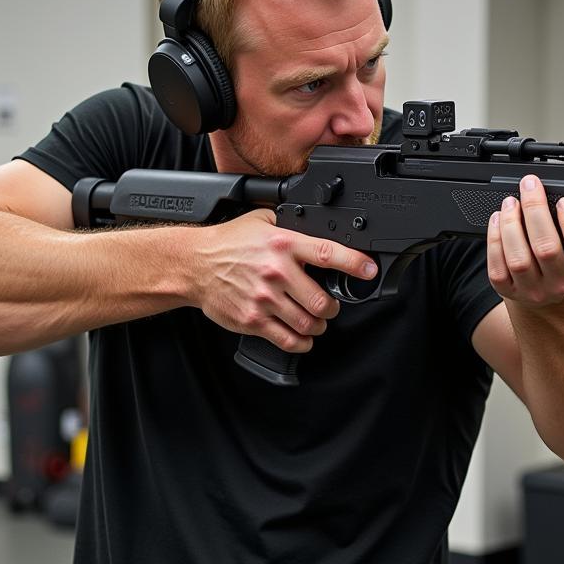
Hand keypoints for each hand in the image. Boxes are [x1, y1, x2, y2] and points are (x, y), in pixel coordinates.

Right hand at [191, 209, 377, 351]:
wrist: (194, 264)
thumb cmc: (229, 243)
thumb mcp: (262, 222)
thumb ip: (292, 226)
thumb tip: (322, 228)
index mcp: (283, 244)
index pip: (328, 254)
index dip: (355, 264)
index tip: (369, 270)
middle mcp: (276, 272)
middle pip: (322, 302)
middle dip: (333, 308)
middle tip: (330, 305)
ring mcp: (264, 299)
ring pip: (308, 324)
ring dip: (319, 326)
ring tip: (316, 320)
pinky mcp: (253, 320)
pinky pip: (288, 340)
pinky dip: (302, 342)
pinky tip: (303, 336)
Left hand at [487, 175, 563, 306]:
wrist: (550, 288)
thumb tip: (563, 187)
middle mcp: (563, 284)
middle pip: (546, 249)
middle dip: (535, 211)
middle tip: (529, 186)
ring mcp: (535, 290)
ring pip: (519, 259)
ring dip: (511, 224)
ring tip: (510, 202)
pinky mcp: (510, 291)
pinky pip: (498, 268)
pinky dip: (495, 239)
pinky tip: (497, 220)